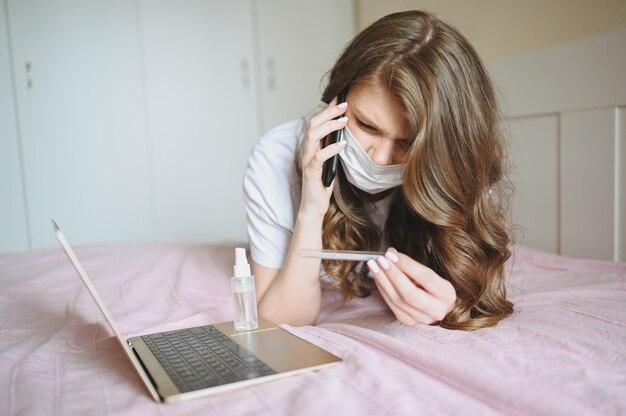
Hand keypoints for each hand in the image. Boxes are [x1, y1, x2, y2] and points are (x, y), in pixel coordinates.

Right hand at [298, 99, 347, 218]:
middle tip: (345, 105)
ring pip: (313, 135)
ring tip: (344, 120)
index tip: (341, 98)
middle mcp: (307, 150)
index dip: (328, 109)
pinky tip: (342, 144)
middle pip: (313, 123)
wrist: (314, 205)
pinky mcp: (311, 171)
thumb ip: (334, 145)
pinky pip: (319, 156)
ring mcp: (307, 160)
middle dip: (329, 112)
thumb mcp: (331, 159)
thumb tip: (346, 130)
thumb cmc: (322, 182)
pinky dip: (331, 148)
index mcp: (311, 146)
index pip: (317, 122)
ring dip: (329, 126)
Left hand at [367, 248, 456, 324]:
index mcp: (447, 294)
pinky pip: (391, 305)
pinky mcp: (408, 321)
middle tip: (379, 260)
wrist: (438, 305)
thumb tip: (390, 254)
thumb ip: (411, 265)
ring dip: (382, 280)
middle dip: (392, 275)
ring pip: (398, 300)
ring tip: (374, 265)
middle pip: (410, 294)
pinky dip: (382, 288)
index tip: (391, 254)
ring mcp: (422, 318)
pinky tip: (377, 277)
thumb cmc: (432, 285)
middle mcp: (437, 310)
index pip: (426, 278)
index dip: (406, 265)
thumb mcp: (428, 273)